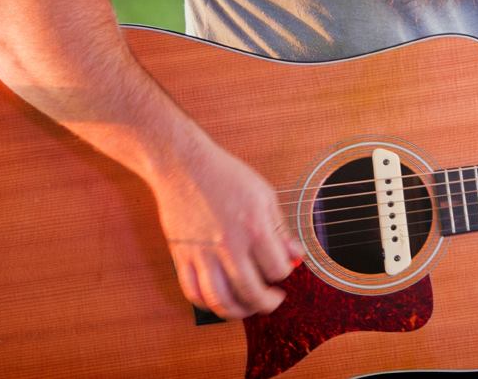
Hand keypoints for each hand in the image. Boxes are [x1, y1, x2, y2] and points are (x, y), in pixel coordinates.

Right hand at [148, 142, 302, 318]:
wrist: (184, 165)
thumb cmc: (226, 176)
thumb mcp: (264, 195)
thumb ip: (280, 229)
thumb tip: (294, 256)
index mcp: (254, 227)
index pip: (277, 269)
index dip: (284, 273)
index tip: (283, 269)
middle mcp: (229, 244)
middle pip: (251, 292)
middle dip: (267, 303)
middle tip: (273, 300)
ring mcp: (203, 253)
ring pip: (220, 300)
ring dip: (238, 312)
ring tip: (247, 307)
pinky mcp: (182, 256)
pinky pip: (193, 292)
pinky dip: (207, 304)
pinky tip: (219, 299)